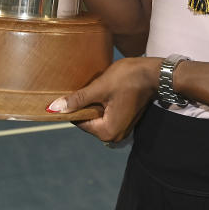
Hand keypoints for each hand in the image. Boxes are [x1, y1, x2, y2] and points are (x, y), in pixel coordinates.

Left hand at [46, 57, 160, 143]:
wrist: (155, 73)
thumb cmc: (128, 79)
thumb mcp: (100, 88)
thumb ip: (77, 99)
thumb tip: (53, 109)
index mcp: (107, 132)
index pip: (79, 122)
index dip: (71, 107)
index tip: (65, 93)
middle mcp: (114, 135)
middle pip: (88, 120)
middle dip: (83, 105)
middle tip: (81, 86)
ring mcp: (121, 129)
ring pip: (96, 116)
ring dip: (92, 103)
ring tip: (93, 87)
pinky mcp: (125, 120)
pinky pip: (105, 114)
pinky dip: (101, 103)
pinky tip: (102, 90)